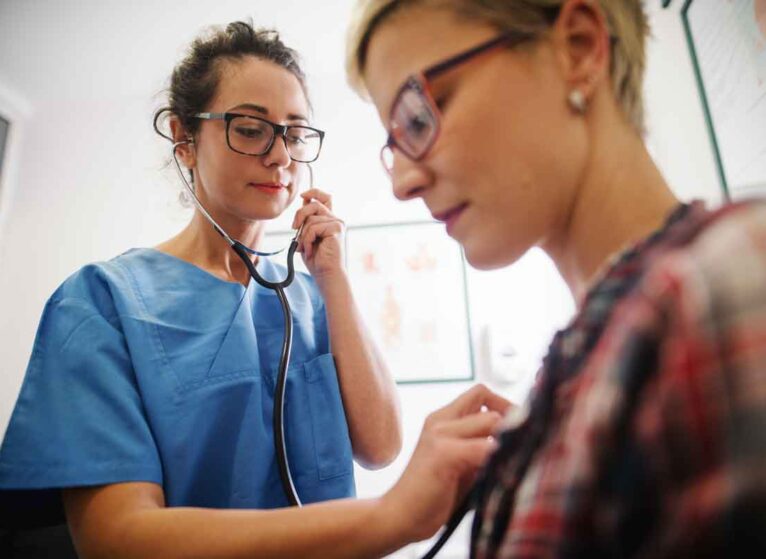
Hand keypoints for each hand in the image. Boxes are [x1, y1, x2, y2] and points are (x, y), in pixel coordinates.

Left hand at [291, 188, 344, 281]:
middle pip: (314, 204)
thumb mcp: (307, 237)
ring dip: (303, 235)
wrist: (327, 275)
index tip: (303, 196)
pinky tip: (311, 251)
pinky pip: (314, 228)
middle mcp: (336, 220)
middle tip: (294, 228)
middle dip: (300, 214)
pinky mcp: (336, 229)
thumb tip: (303, 202)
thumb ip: (307, 221)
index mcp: (329, 220)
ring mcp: (337, 224)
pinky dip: (307, 240)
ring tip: (306, 248)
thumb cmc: (317, 260)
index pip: (324, 198)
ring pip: (311, 219)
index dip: (314, 192)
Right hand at [381, 384, 511, 543]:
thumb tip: (520, 437)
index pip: (482, 392)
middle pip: (489, 402)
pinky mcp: (442, 453)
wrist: (401, 516)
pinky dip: (499, 460)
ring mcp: (440, 434)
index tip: (516, 432)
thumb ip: (481, 445)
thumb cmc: (435, 494)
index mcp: (444, 418)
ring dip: (506, 443)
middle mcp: (441, 420)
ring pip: (492, 421)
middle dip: (511, 425)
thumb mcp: (463, 463)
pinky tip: (499, 477)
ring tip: (508, 465)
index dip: (504, 406)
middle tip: (518, 451)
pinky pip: (484, 448)